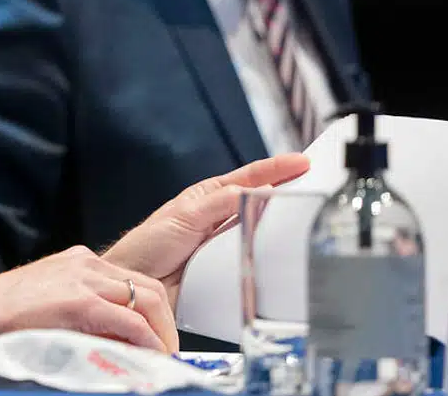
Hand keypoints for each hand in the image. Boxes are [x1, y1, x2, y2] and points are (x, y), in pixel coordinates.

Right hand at [0, 245, 178, 353]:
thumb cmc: (0, 318)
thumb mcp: (49, 304)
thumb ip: (82, 312)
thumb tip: (117, 342)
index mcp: (78, 262)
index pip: (133, 281)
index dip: (154, 312)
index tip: (159, 337)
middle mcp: (85, 264)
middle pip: (147, 287)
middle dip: (165, 323)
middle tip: (167, 352)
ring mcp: (82, 279)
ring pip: (147, 299)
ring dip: (162, 333)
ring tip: (162, 359)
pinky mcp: (78, 303)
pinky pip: (130, 321)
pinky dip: (148, 342)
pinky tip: (150, 358)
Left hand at [102, 153, 309, 308]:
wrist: (134, 285)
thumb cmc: (146, 246)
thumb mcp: (183, 217)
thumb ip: (217, 203)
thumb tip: (250, 192)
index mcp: (209, 196)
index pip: (249, 178)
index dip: (277, 169)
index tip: (302, 162)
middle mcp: (220, 218)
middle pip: (260, 204)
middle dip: (286, 195)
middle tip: (314, 187)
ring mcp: (225, 245)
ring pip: (260, 232)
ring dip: (278, 230)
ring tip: (303, 220)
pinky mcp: (227, 271)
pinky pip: (253, 262)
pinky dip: (266, 259)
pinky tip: (279, 257)